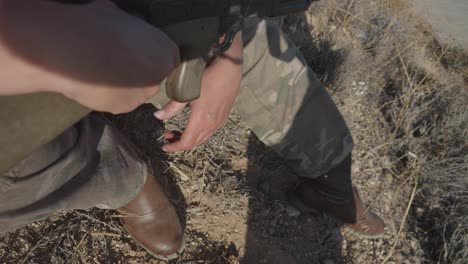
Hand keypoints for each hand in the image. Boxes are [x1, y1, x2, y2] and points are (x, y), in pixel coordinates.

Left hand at [0, 0, 178, 113]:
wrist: (66, 52)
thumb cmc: (105, 83)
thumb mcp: (129, 103)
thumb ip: (141, 92)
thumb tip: (137, 86)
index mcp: (166, 55)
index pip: (169, 67)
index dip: (154, 78)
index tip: (139, 87)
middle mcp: (151, 31)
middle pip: (149, 47)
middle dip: (137, 60)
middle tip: (118, 77)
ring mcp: (126, 17)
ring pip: (128, 35)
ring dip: (116, 47)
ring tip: (96, 64)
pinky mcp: (102, 7)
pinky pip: (104, 25)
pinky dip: (97, 35)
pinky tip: (82, 48)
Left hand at [154, 33, 242, 151]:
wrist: (228, 69)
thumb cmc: (206, 77)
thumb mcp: (186, 91)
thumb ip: (172, 107)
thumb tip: (157, 116)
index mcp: (201, 120)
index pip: (186, 142)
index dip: (174, 147)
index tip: (164, 146)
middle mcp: (212, 125)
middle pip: (194, 143)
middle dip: (179, 143)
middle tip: (167, 136)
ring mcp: (219, 121)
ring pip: (202, 138)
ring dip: (189, 138)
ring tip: (176, 131)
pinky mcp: (223, 117)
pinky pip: (209, 132)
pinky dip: (198, 133)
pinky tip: (192, 124)